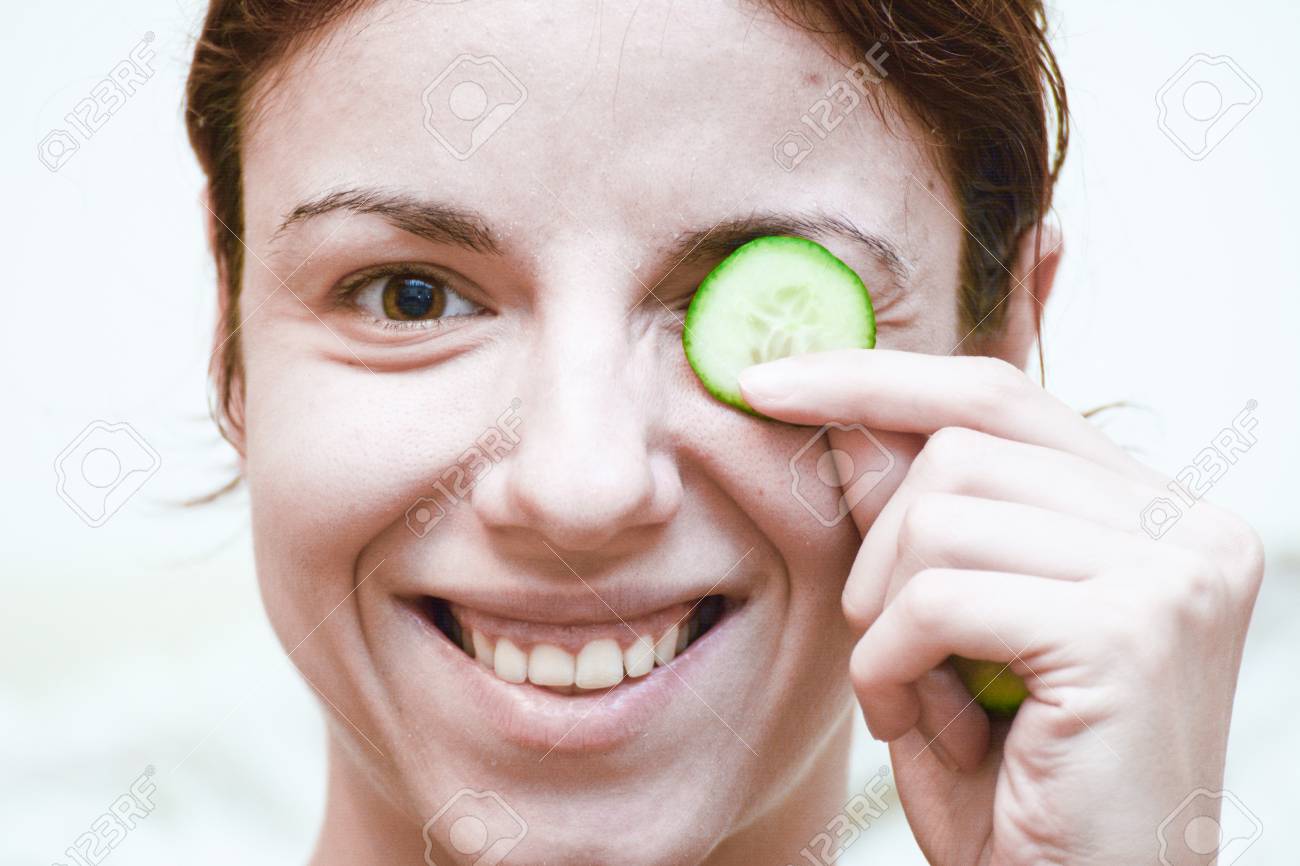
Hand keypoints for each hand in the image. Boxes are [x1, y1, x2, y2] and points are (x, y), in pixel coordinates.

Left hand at [739, 349, 1263, 865]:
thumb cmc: (1017, 785)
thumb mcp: (947, 630)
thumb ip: (915, 519)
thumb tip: (848, 417)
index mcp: (1156, 512)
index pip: (998, 394)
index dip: (877, 380)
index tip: (772, 383)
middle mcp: (1188, 525)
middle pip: (960, 445)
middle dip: (881, 547)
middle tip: (888, 645)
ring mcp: (1172, 571)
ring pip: (942, 516)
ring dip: (885, 616)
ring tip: (913, 693)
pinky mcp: (1130, 632)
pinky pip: (938, 599)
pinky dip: (891, 664)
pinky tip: (917, 723)